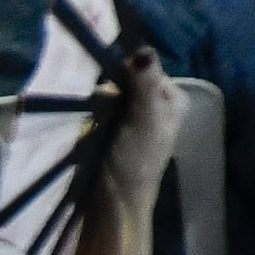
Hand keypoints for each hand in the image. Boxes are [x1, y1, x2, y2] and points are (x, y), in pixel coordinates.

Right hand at [96, 39, 175, 221]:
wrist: (112, 205)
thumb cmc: (135, 162)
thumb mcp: (146, 120)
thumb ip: (146, 85)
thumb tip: (144, 49)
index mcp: (171, 98)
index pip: (144, 67)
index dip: (124, 71)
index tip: (109, 86)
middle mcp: (154, 104)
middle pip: (124, 80)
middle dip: (108, 89)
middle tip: (99, 107)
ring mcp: (130, 119)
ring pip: (108, 95)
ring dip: (96, 102)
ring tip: (89, 116)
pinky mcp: (109, 132)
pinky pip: (97, 111)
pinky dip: (89, 114)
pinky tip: (83, 122)